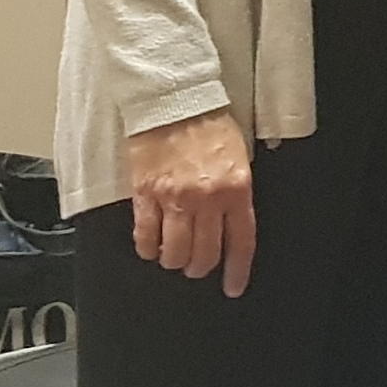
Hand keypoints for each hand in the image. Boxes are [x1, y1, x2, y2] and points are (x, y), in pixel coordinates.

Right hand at [124, 108, 256, 297]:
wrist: (175, 99)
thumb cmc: (210, 123)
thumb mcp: (240, 156)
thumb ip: (238, 190)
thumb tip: (235, 221)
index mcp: (237, 189)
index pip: (241, 242)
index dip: (237, 270)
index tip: (233, 286)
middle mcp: (207, 198)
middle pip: (205, 253)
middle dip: (201, 268)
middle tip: (197, 268)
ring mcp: (174, 198)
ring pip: (174, 251)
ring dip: (174, 261)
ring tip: (173, 257)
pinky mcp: (145, 193)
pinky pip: (145, 234)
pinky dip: (147, 248)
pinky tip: (150, 248)